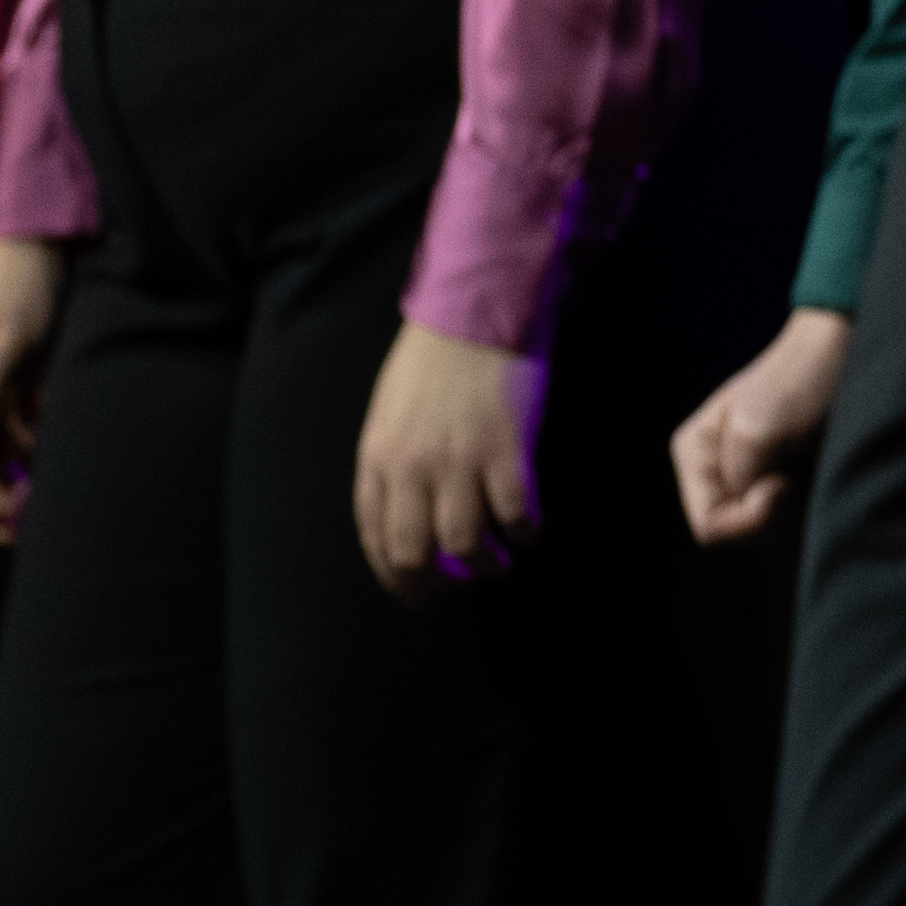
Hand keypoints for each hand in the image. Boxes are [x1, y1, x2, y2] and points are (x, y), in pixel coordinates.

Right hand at [0, 237, 65, 541]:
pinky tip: (52, 461)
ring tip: (47, 503)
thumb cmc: (18, 284)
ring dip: (11, 483)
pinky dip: (26, 451)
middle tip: (32, 526)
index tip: (18, 519)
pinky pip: (6, 430)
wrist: (30, 238)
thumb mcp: (7, 337)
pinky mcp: (1, 380)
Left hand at [350, 319, 547, 593]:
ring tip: (500, 565)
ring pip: (467, 544)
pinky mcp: (507, 452)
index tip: (414, 592)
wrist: (475, 313)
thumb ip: (395, 461)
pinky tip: (529, 532)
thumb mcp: (391, 413)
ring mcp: (460, 461)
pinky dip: (524, 532)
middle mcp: (413, 468)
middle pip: (415, 552)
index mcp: (379, 458)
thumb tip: (413, 511)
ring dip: (486, 566)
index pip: (376, 536)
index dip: (393, 575)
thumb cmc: (431, 359)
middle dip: (435, 584)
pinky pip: (516, 513)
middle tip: (457, 588)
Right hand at [670, 307, 851, 541]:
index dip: (748, 520)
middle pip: (739, 535)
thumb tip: (756, 507)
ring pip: (769, 531)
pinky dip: (811, 503)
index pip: (709, 527)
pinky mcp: (784, 480)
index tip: (782, 484)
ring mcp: (750, 477)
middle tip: (802, 475)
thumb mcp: (758, 430)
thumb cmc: (802, 379)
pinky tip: (822, 472)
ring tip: (814, 466)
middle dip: (776, 516)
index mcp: (695, 455)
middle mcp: (716, 472)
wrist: (847, 348)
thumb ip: (741, 480)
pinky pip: (792, 518)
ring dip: (797, 509)